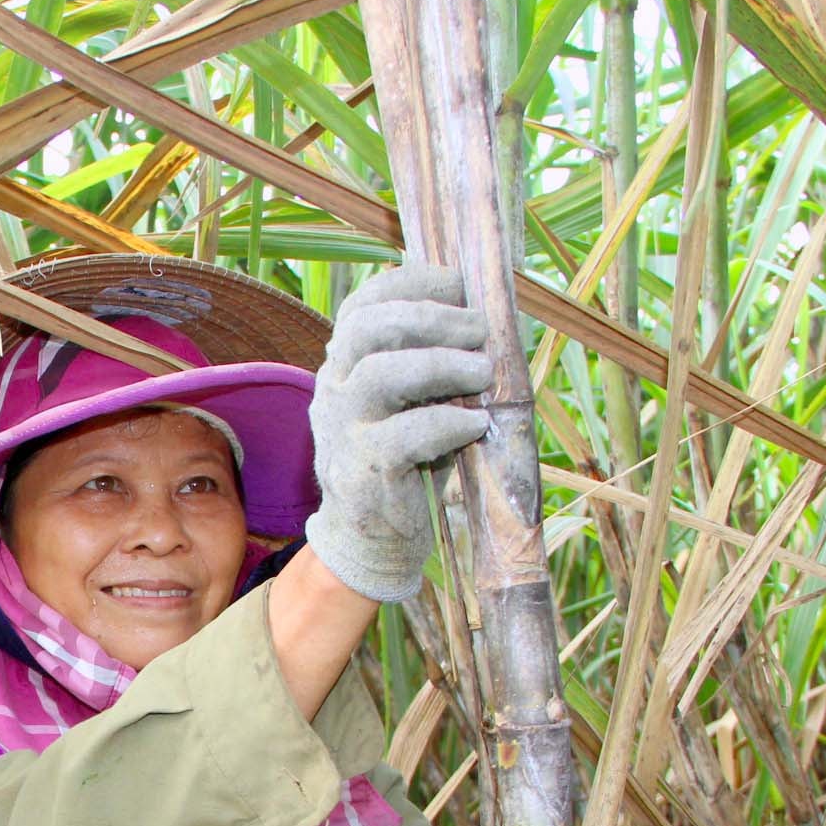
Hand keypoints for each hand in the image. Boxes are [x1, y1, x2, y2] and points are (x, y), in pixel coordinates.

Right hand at [303, 264, 494, 603]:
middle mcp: (333, 391)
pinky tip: (476, 425)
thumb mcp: (411, 404)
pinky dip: (449, 423)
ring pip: (381, 375)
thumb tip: (492, 325)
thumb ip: (432, 365)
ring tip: (483, 374)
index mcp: (344, 366)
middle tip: (480, 330)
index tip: (460, 284)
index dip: (412, 283)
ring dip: (442, 365)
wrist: (369, 542)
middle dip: (432, 318)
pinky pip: (406, 435)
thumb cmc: (405, 464)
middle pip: (368, 329)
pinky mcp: (363, 472)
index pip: (363, 305)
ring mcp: (343, 431)